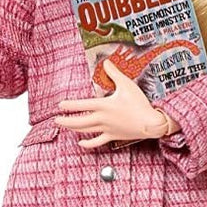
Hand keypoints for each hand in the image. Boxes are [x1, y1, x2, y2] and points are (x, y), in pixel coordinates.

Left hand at [54, 60, 176, 148]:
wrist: (151, 122)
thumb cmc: (140, 103)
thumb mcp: (127, 84)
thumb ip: (114, 73)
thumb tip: (106, 62)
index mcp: (103, 105)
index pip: (81, 105)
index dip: (69, 106)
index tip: (60, 105)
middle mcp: (102, 118)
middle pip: (79, 121)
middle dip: (66, 121)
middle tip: (56, 120)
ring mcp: (106, 129)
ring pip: (85, 131)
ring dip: (73, 129)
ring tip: (64, 127)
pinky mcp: (112, 136)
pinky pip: (97, 142)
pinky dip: (88, 144)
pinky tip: (80, 143)